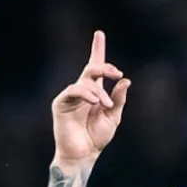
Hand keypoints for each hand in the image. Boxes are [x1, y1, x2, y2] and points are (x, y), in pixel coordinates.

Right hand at [51, 31, 130, 165]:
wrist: (84, 153)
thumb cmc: (97, 136)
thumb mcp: (113, 116)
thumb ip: (119, 99)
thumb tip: (126, 80)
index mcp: (96, 92)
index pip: (96, 67)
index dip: (97, 50)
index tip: (99, 34)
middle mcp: (83, 90)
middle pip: (91, 69)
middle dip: (104, 67)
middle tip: (117, 73)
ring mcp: (71, 96)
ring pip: (85, 81)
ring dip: (99, 91)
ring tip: (106, 104)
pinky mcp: (61, 103)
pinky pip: (73, 91)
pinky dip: (87, 94)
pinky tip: (96, 101)